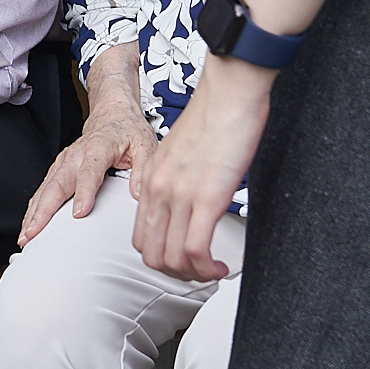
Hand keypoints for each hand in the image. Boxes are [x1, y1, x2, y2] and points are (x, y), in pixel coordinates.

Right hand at [20, 106, 154, 244]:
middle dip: (44, 209)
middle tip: (37, 231)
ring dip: (34, 211)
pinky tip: (29, 223)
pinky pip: (43, 189)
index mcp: (99, 146)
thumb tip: (138, 193)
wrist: (113, 115)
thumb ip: (144, 168)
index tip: (80, 213)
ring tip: (27, 235)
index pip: (89, 171)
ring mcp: (65, 161)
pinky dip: (34, 207)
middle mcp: (76, 154)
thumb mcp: (146, 144)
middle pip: (58, 182)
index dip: (84, 192)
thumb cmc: (128, 131)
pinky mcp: (59, 168)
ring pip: (46, 187)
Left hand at [132, 57, 269, 280]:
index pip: (141, 235)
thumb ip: (179, 178)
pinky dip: (208, 268)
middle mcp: (159, 189)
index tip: (185, 260)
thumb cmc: (214, 118)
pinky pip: (195, 250)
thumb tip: (191, 201)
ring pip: (172, 258)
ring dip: (194, 274)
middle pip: (151, 253)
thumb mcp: (183, 152)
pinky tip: (222, 266)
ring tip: (213, 271)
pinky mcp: (206, 199)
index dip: (161, 257)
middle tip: (199, 271)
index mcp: (152, 178)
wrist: (228, 94)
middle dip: (175, 272)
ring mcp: (180, 195)